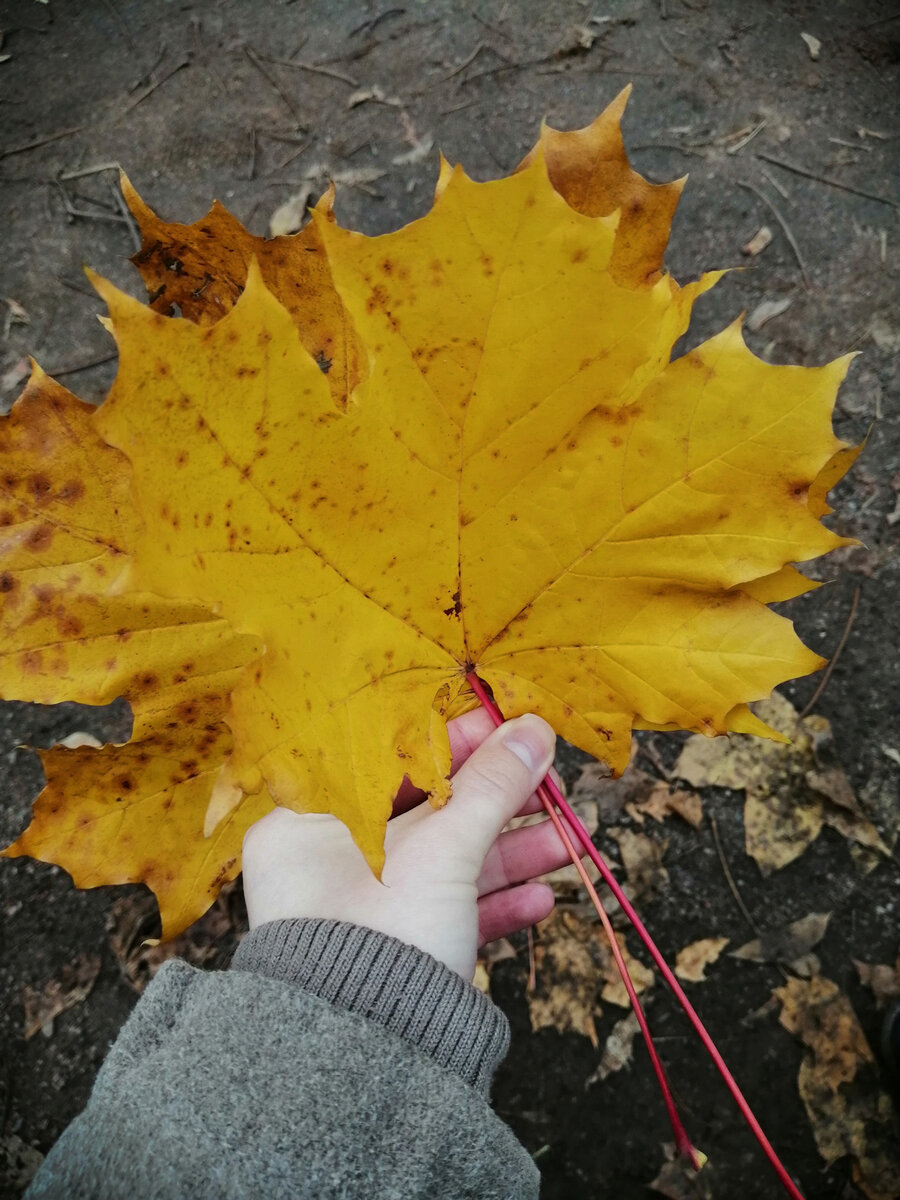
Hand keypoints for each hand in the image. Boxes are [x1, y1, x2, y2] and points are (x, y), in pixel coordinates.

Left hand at [241, 710, 578, 980]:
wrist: (366, 1061)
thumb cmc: (380, 934)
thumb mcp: (441, 847)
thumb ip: (491, 785)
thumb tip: (533, 731)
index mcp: (309, 824)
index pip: (389, 763)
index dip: (456, 742)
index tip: (508, 728)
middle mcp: (330, 866)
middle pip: (428, 816)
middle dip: (500, 805)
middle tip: (552, 787)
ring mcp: (364, 913)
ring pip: (447, 866)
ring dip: (512, 854)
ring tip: (570, 845)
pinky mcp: (396, 956)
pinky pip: (449, 915)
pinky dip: (496, 905)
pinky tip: (544, 899)